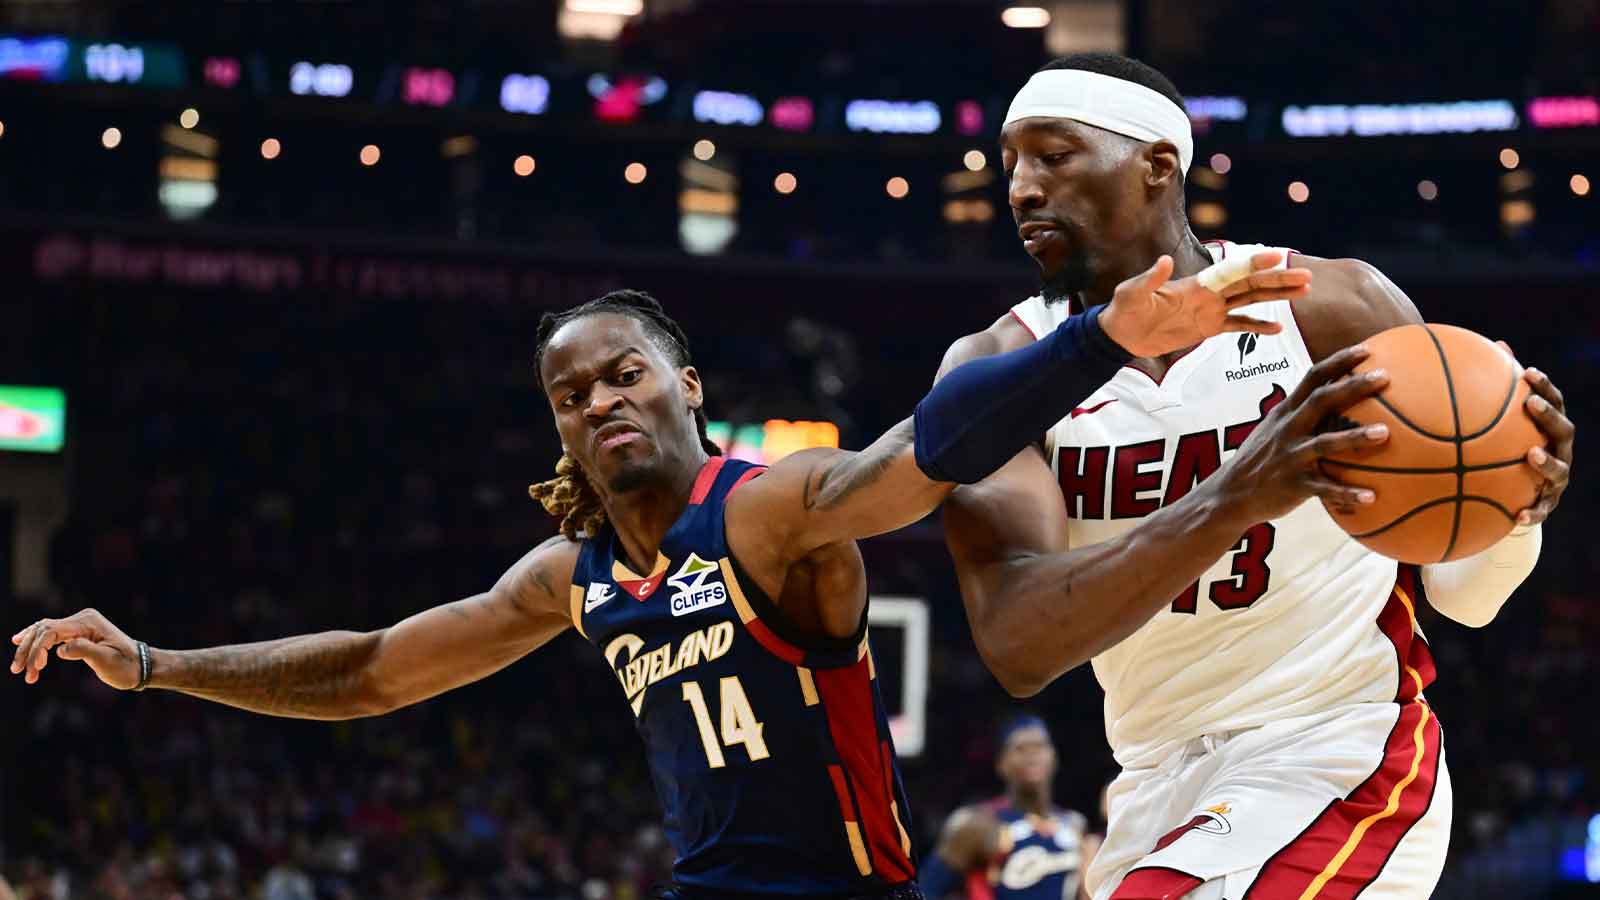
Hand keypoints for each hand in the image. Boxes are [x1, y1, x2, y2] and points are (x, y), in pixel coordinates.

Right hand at [10, 608, 140, 687]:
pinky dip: (37, 643)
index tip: (34, 669)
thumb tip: (60, 649)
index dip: (37, 649)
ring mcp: (80, 624)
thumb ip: (83, 651)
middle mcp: (82, 618)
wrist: (141, 666)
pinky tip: (21, 644)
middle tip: (17, 671)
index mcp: (88, 622)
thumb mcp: (106, 660)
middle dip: (27, 650)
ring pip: (44, 631)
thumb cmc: (126, 666)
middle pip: (43, 629)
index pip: (51, 630)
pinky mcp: (79, 632)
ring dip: (29, 649)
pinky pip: (52, 634)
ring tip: (18, 668)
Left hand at [1100, 251, 1311, 358]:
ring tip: (1304, 291)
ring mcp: (1211, 310)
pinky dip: (1257, 326)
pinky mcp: (1208, 328)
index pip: (1230, 271)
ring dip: (1276, 296)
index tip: (1278, 257)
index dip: (1253, 264)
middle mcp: (1209, 294)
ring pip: (1251, 300)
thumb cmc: (1124, 310)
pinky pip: (1238, 325)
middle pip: (1250, 284)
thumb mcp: (1132, 292)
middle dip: (1277, 280)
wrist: (1120, 335)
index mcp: (1196, 284)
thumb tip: (1163, 260)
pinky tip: (1279, 328)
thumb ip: (1150, 278)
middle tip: (1307, 276)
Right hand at [1209, 344, 1390, 523]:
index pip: (1312, 378)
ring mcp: (1290, 456)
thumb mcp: (1275, 429)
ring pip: (1324, 443)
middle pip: (1321, 400)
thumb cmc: (1261, 460)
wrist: (1230, 494)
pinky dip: (1347, 493)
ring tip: (1384, 433)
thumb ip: (1302, 414)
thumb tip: (1337, 401)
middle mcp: (1287, 429)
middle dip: (1353, 386)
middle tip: (1384, 377)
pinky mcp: (1292, 485)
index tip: (1367, 350)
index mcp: (1286, 413)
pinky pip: (1324, 489)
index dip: (1339, 361)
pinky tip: (1371, 497)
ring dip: (1354, 437)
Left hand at [1497, 343, 1571, 525]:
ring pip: (1559, 470)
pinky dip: (1531, 513)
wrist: (1516, 495)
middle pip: (1563, 430)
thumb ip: (1494, 394)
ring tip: (1531, 454)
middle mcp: (1559, 451)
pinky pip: (1541, 510)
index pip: (1554, 402)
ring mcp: (1556, 479)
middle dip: (1549, 416)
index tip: (1528, 371)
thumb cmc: (1505, 450)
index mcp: (1549, 429)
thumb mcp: (1499, 426)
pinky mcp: (1547, 504)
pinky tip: (1517, 516)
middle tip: (1531, 403)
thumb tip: (1482, 354)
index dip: (1545, 387)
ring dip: (1547, 462)